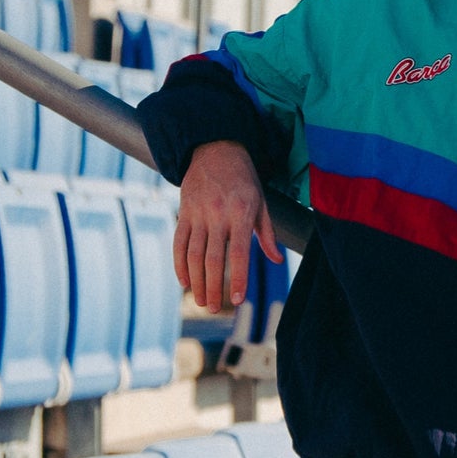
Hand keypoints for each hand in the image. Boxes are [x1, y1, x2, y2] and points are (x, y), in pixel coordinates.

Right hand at [173, 140, 282, 312]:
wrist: (215, 148)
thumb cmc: (244, 178)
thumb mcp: (261, 202)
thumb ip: (267, 234)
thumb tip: (277, 260)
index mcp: (241, 214)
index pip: (238, 254)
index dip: (236, 279)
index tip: (236, 300)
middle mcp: (218, 215)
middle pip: (212, 259)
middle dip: (213, 287)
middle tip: (214, 308)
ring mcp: (198, 214)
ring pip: (192, 255)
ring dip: (196, 282)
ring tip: (201, 301)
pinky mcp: (184, 212)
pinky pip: (179, 242)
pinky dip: (179, 264)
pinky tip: (184, 281)